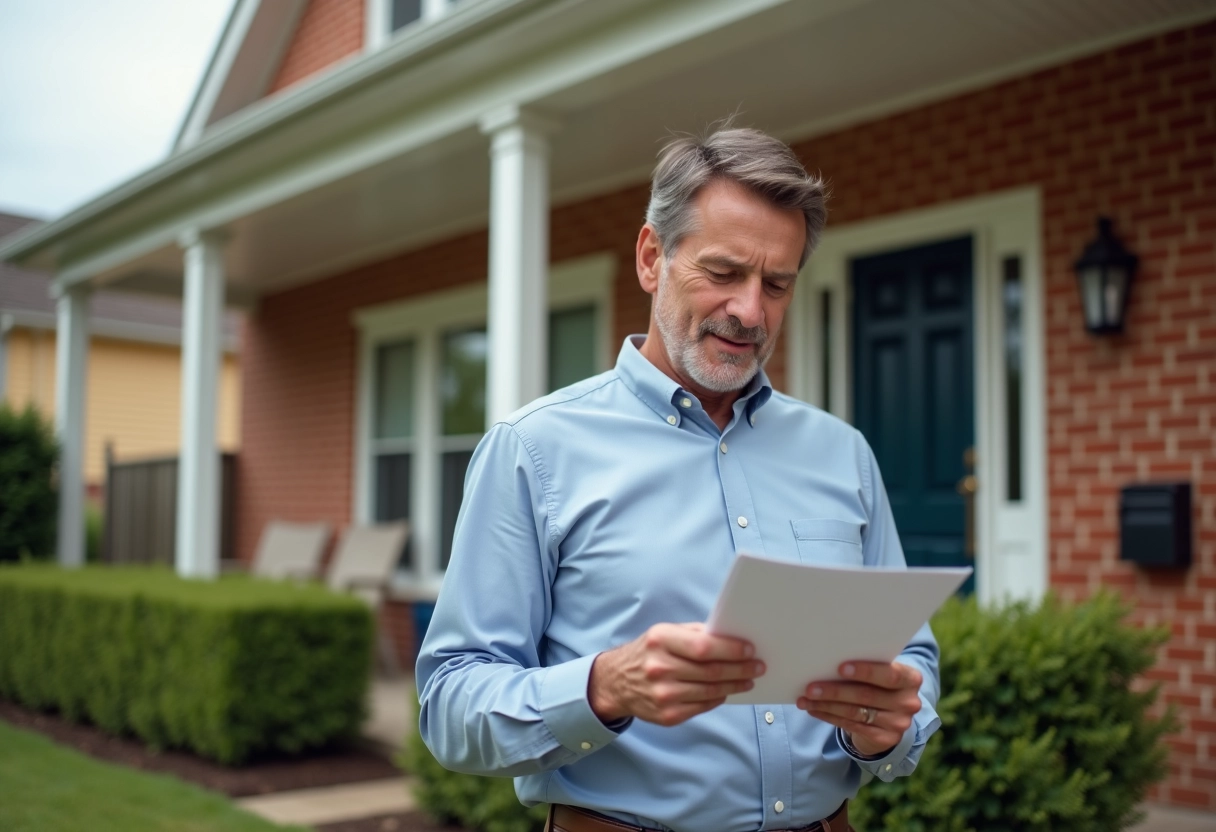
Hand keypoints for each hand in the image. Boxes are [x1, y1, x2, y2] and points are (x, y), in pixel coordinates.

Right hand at [588, 623, 763, 726]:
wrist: (616, 682)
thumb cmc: (648, 652)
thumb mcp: (665, 633)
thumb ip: (695, 633)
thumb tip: (731, 637)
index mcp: (660, 640)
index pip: (704, 647)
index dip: (731, 650)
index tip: (750, 650)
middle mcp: (660, 668)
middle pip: (712, 671)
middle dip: (740, 669)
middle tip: (758, 666)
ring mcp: (663, 695)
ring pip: (711, 691)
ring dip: (734, 685)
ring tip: (748, 679)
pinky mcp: (667, 715)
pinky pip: (703, 706)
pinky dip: (719, 698)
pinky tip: (727, 690)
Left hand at [797, 661, 921, 756]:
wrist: (890, 717)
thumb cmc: (878, 684)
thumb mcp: (880, 674)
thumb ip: (867, 667)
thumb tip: (828, 659)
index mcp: (911, 679)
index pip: (890, 674)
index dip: (866, 671)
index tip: (840, 668)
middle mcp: (909, 702)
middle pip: (867, 695)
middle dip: (836, 691)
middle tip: (810, 687)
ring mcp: (899, 724)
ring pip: (856, 712)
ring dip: (826, 705)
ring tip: (806, 699)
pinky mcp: (885, 739)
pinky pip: (852, 726)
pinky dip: (829, 717)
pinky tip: (814, 710)